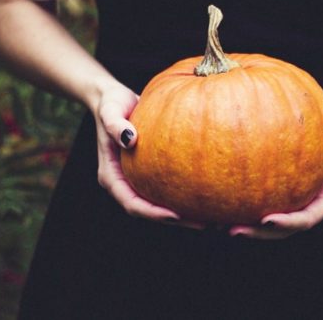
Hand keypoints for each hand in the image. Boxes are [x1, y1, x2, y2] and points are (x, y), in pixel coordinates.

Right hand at [94, 85, 204, 229]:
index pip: (132, 203)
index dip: (153, 213)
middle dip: (175, 220)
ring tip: (213, 216)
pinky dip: (185, 195)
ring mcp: (137, 179)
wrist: (114, 99)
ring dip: (184, 213)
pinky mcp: (150, 173)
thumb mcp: (110, 111)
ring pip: (160, 204)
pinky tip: (208, 193)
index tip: (175, 215)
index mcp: (111, 177)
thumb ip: (115, 124)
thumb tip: (130, 139)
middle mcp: (124, 183)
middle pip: (149, 211)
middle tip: (204, 223)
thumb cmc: (111, 103)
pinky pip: (168, 188)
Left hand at [228, 118, 322, 238]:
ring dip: (247, 228)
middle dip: (259, 234)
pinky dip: (242, 209)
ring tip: (219, 225)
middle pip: (284, 230)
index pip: (307, 218)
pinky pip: (260, 206)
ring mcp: (294, 205)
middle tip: (233, 231)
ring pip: (269, 225)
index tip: (267, 220)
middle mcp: (309, 207)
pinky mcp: (280, 198)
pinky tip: (219, 205)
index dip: (288, 224)